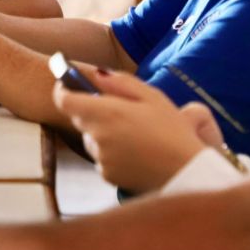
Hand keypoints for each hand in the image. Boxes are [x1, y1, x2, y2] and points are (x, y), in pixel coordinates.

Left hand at [53, 67, 209, 191]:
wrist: (187, 172)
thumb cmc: (172, 131)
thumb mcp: (152, 97)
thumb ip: (120, 82)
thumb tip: (96, 74)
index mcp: (106, 113)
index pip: (64, 101)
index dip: (62, 90)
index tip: (67, 85)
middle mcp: (98, 136)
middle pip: (79, 118)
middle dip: (91, 111)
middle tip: (119, 111)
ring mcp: (100, 158)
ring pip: (90, 139)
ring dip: (101, 133)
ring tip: (133, 134)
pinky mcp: (106, 175)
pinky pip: (100, 158)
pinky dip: (110, 153)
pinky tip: (134, 152)